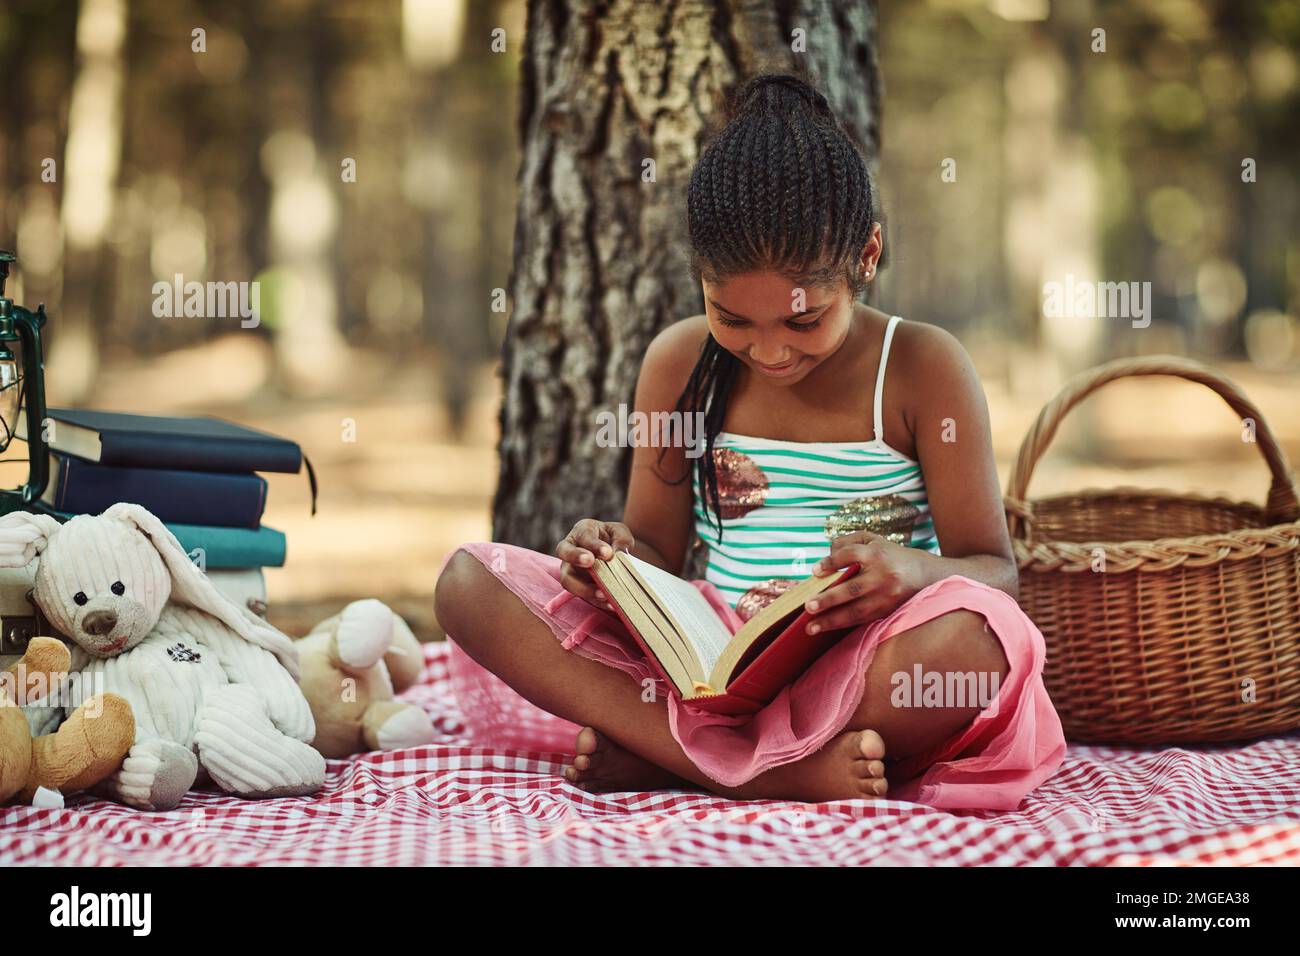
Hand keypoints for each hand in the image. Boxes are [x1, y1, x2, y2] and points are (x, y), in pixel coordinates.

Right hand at [555, 518, 634, 609]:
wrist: (614, 554)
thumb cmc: (614, 539)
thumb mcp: (621, 533)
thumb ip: (621, 539)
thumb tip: (618, 554)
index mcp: (582, 531)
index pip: (584, 536)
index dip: (594, 545)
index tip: (607, 553)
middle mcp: (570, 549)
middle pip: (564, 552)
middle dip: (576, 557)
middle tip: (590, 562)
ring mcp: (571, 570)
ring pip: (568, 580)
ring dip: (583, 587)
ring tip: (602, 593)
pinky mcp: (578, 587)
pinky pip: (583, 596)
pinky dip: (596, 601)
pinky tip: (610, 604)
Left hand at [803, 531, 926, 633]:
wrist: (925, 575)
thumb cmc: (890, 556)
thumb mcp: (872, 541)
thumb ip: (847, 543)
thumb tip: (824, 561)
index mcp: (877, 553)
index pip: (850, 555)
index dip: (832, 562)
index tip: (815, 571)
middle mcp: (883, 575)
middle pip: (852, 588)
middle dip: (829, 599)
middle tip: (808, 606)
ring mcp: (887, 596)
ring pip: (857, 610)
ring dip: (832, 620)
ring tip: (811, 628)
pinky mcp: (888, 611)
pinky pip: (863, 620)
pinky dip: (844, 625)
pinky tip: (827, 628)